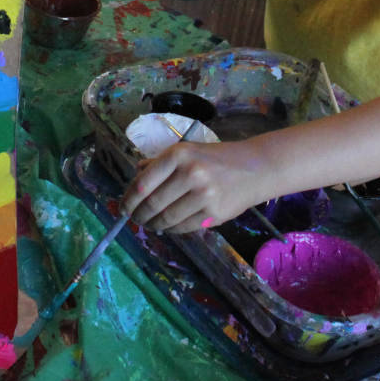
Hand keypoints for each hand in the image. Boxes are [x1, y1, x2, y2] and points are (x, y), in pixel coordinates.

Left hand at [121, 137, 271, 233]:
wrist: (255, 168)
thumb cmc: (217, 158)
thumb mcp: (188, 151)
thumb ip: (161, 163)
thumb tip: (136, 176)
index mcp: (179, 154)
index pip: (144, 182)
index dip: (129, 198)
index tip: (123, 207)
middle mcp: (190, 173)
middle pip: (153, 203)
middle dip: (139, 215)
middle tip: (135, 219)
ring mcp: (203, 195)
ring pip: (167, 218)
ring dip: (153, 224)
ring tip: (150, 224)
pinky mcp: (213, 214)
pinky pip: (183, 227)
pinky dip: (171, 229)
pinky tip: (168, 226)